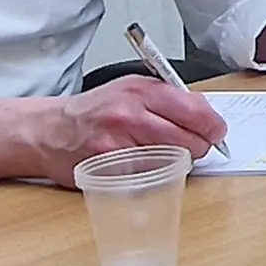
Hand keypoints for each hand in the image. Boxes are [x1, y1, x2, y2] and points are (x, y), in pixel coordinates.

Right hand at [46, 77, 227, 177]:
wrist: (49, 130)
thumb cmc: (93, 112)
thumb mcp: (130, 90)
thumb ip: (166, 98)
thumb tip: (205, 112)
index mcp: (141, 90)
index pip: (195, 108)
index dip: (213, 125)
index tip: (217, 132)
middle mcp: (130, 113)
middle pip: (189, 138)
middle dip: (200, 146)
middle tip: (196, 148)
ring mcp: (119, 141)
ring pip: (173, 159)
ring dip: (180, 162)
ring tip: (170, 156)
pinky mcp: (110, 167)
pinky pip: (150, 175)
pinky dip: (156, 174)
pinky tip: (147, 167)